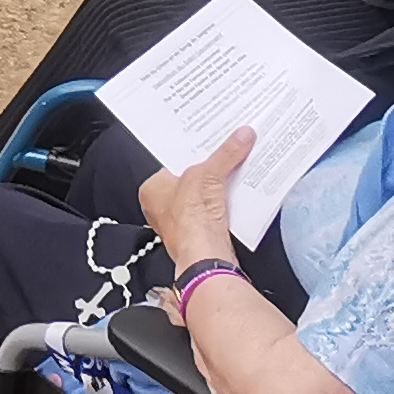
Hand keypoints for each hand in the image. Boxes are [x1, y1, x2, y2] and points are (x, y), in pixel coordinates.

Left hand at [141, 131, 250, 270]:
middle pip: (190, 177)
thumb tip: (241, 136)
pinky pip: (214, 208)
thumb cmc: (189, 221)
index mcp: (152, 188)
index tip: (207, 138)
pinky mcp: (200, 232)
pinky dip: (226, 199)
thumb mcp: (207, 174)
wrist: (205, 256)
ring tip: (236, 162)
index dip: (191, 149)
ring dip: (219, 182)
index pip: (172, 161)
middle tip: (226, 148)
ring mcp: (181, 221)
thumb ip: (225, 154)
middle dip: (209, 165)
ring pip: (203, 193)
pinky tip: (239, 187)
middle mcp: (162, 206)